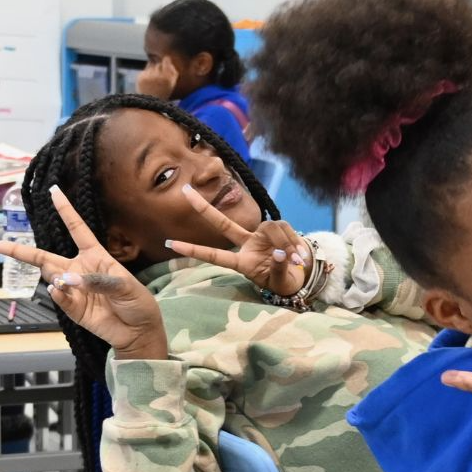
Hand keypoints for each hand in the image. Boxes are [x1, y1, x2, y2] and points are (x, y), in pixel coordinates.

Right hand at [0, 189, 167, 359]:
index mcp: (95, 256)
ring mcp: (74, 289)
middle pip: (45, 256)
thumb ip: (98, 280)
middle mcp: (79, 270)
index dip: (65, 210)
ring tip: (62, 281)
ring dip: (52, 276)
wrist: (139, 332)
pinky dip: (58, 294)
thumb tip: (69, 280)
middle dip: (21, 251)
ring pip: (49, 276)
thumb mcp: (125, 285)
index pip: (77, 228)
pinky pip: (59, 298)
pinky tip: (59, 290)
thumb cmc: (136, 302)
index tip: (54, 191)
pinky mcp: (73, 309)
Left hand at [133, 58, 177, 97]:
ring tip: (153, 81)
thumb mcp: (172, 84)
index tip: (166, 61)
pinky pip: (144, 71)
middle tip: (159, 78)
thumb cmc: (163, 93)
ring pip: (151, 66)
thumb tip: (167, 57)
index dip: (166, 60)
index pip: (166, 60)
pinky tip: (147, 83)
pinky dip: (146, 75)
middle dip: (159, 68)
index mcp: (167, 78)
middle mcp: (158, 77)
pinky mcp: (140, 78)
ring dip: (152, 70)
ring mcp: (148, 77)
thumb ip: (173, 71)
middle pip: (158, 63)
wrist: (150, 103)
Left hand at [160, 186, 309, 297]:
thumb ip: (278, 268)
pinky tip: (300, 256)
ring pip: (270, 228)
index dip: (193, 249)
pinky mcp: (277, 228)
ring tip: (296, 260)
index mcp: (242, 262)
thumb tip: (278, 252)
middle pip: (223, 223)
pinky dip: (293, 242)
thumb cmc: (284, 282)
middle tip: (184, 190)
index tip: (169, 243)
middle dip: (203, 207)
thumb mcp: (281, 281)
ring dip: (285, 243)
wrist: (301, 276)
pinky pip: (283, 227)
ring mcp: (261, 235)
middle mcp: (247, 244)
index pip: (214, 255)